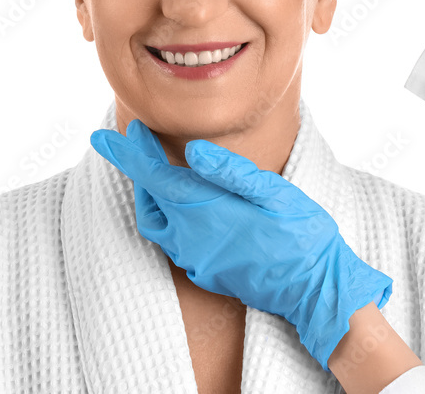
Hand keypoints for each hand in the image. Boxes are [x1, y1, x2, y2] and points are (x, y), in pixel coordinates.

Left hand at [89, 120, 392, 371]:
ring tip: (156, 172)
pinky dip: (169, 219)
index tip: (108, 134)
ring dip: (150, 197)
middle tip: (136, 143)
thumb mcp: (273, 192)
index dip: (129, 153)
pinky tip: (186, 209)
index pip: (152, 176)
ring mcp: (197, 261)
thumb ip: (230, 171)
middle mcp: (191, 239)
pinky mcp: (207, 275)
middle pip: (149, 200)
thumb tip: (193, 150)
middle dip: (138, 169)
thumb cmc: (302, 235)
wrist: (316, 290)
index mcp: (205, 212)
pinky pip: (174, 244)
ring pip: (156, 225)